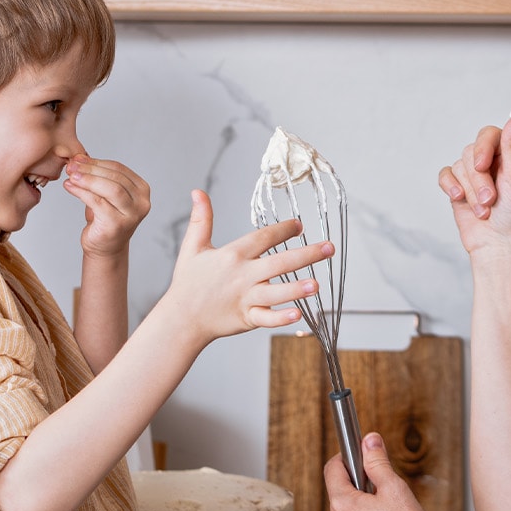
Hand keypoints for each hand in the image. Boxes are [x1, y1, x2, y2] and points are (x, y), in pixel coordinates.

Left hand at [64, 155, 150, 258]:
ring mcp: (132, 215)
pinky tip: (70, 187)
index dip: (97, 162)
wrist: (104, 247)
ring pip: (110, 189)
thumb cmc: (104, 218)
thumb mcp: (104, 193)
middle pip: (115, 178)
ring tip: (71, 175)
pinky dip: (82, 192)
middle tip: (72, 166)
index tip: (78, 159)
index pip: (119, 169)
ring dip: (88, 179)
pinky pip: (98, 203)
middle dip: (91, 169)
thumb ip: (97, 176)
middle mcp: (142, 203)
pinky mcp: (117, 224)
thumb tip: (80, 156)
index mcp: (142, 190)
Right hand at [158, 190, 332, 342]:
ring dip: (296, 288)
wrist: (181, 318)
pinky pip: (266, 318)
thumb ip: (201, 220)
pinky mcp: (246, 318)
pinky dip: (281, 317)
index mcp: (232, 255)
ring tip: (316, 284)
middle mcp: (242, 275)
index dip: (283, 230)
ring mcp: (245, 298)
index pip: (263, 237)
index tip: (300, 225)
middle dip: (306, 255)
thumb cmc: (189, 283)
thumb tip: (198, 192)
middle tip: (329, 248)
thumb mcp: (193, 247)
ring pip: (275, 292)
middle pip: (278, 263)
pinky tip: (299, 313)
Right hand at [437, 114, 510, 256]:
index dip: (483, 148)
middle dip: (478, 179)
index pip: (490, 134)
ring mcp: (475, 173)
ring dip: (470, 190)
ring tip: (484, 210)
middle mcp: (494, 160)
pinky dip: (451, 186)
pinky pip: (446, 174)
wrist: (498, 246)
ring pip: (459, 165)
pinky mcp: (459, 186)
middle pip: (471, 151)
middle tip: (490, 200)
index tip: (482, 166)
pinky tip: (459, 199)